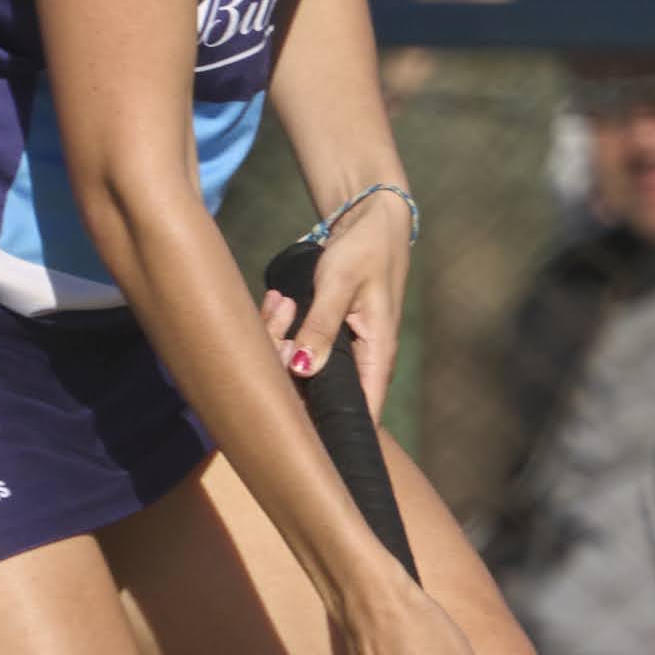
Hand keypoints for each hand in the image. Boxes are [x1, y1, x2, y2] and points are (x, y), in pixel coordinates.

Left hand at [261, 186, 414, 414]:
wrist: (370, 222)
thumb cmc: (364, 249)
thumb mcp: (340, 282)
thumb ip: (321, 326)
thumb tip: (302, 369)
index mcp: (377, 356)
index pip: (361, 416)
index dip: (331, 432)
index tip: (292, 424)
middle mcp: (362, 363)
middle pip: (320, 397)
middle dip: (287, 374)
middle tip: (277, 328)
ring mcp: (344, 353)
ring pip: (302, 373)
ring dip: (280, 343)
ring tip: (280, 302)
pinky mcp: (327, 340)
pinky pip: (298, 351)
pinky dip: (282, 331)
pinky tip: (279, 301)